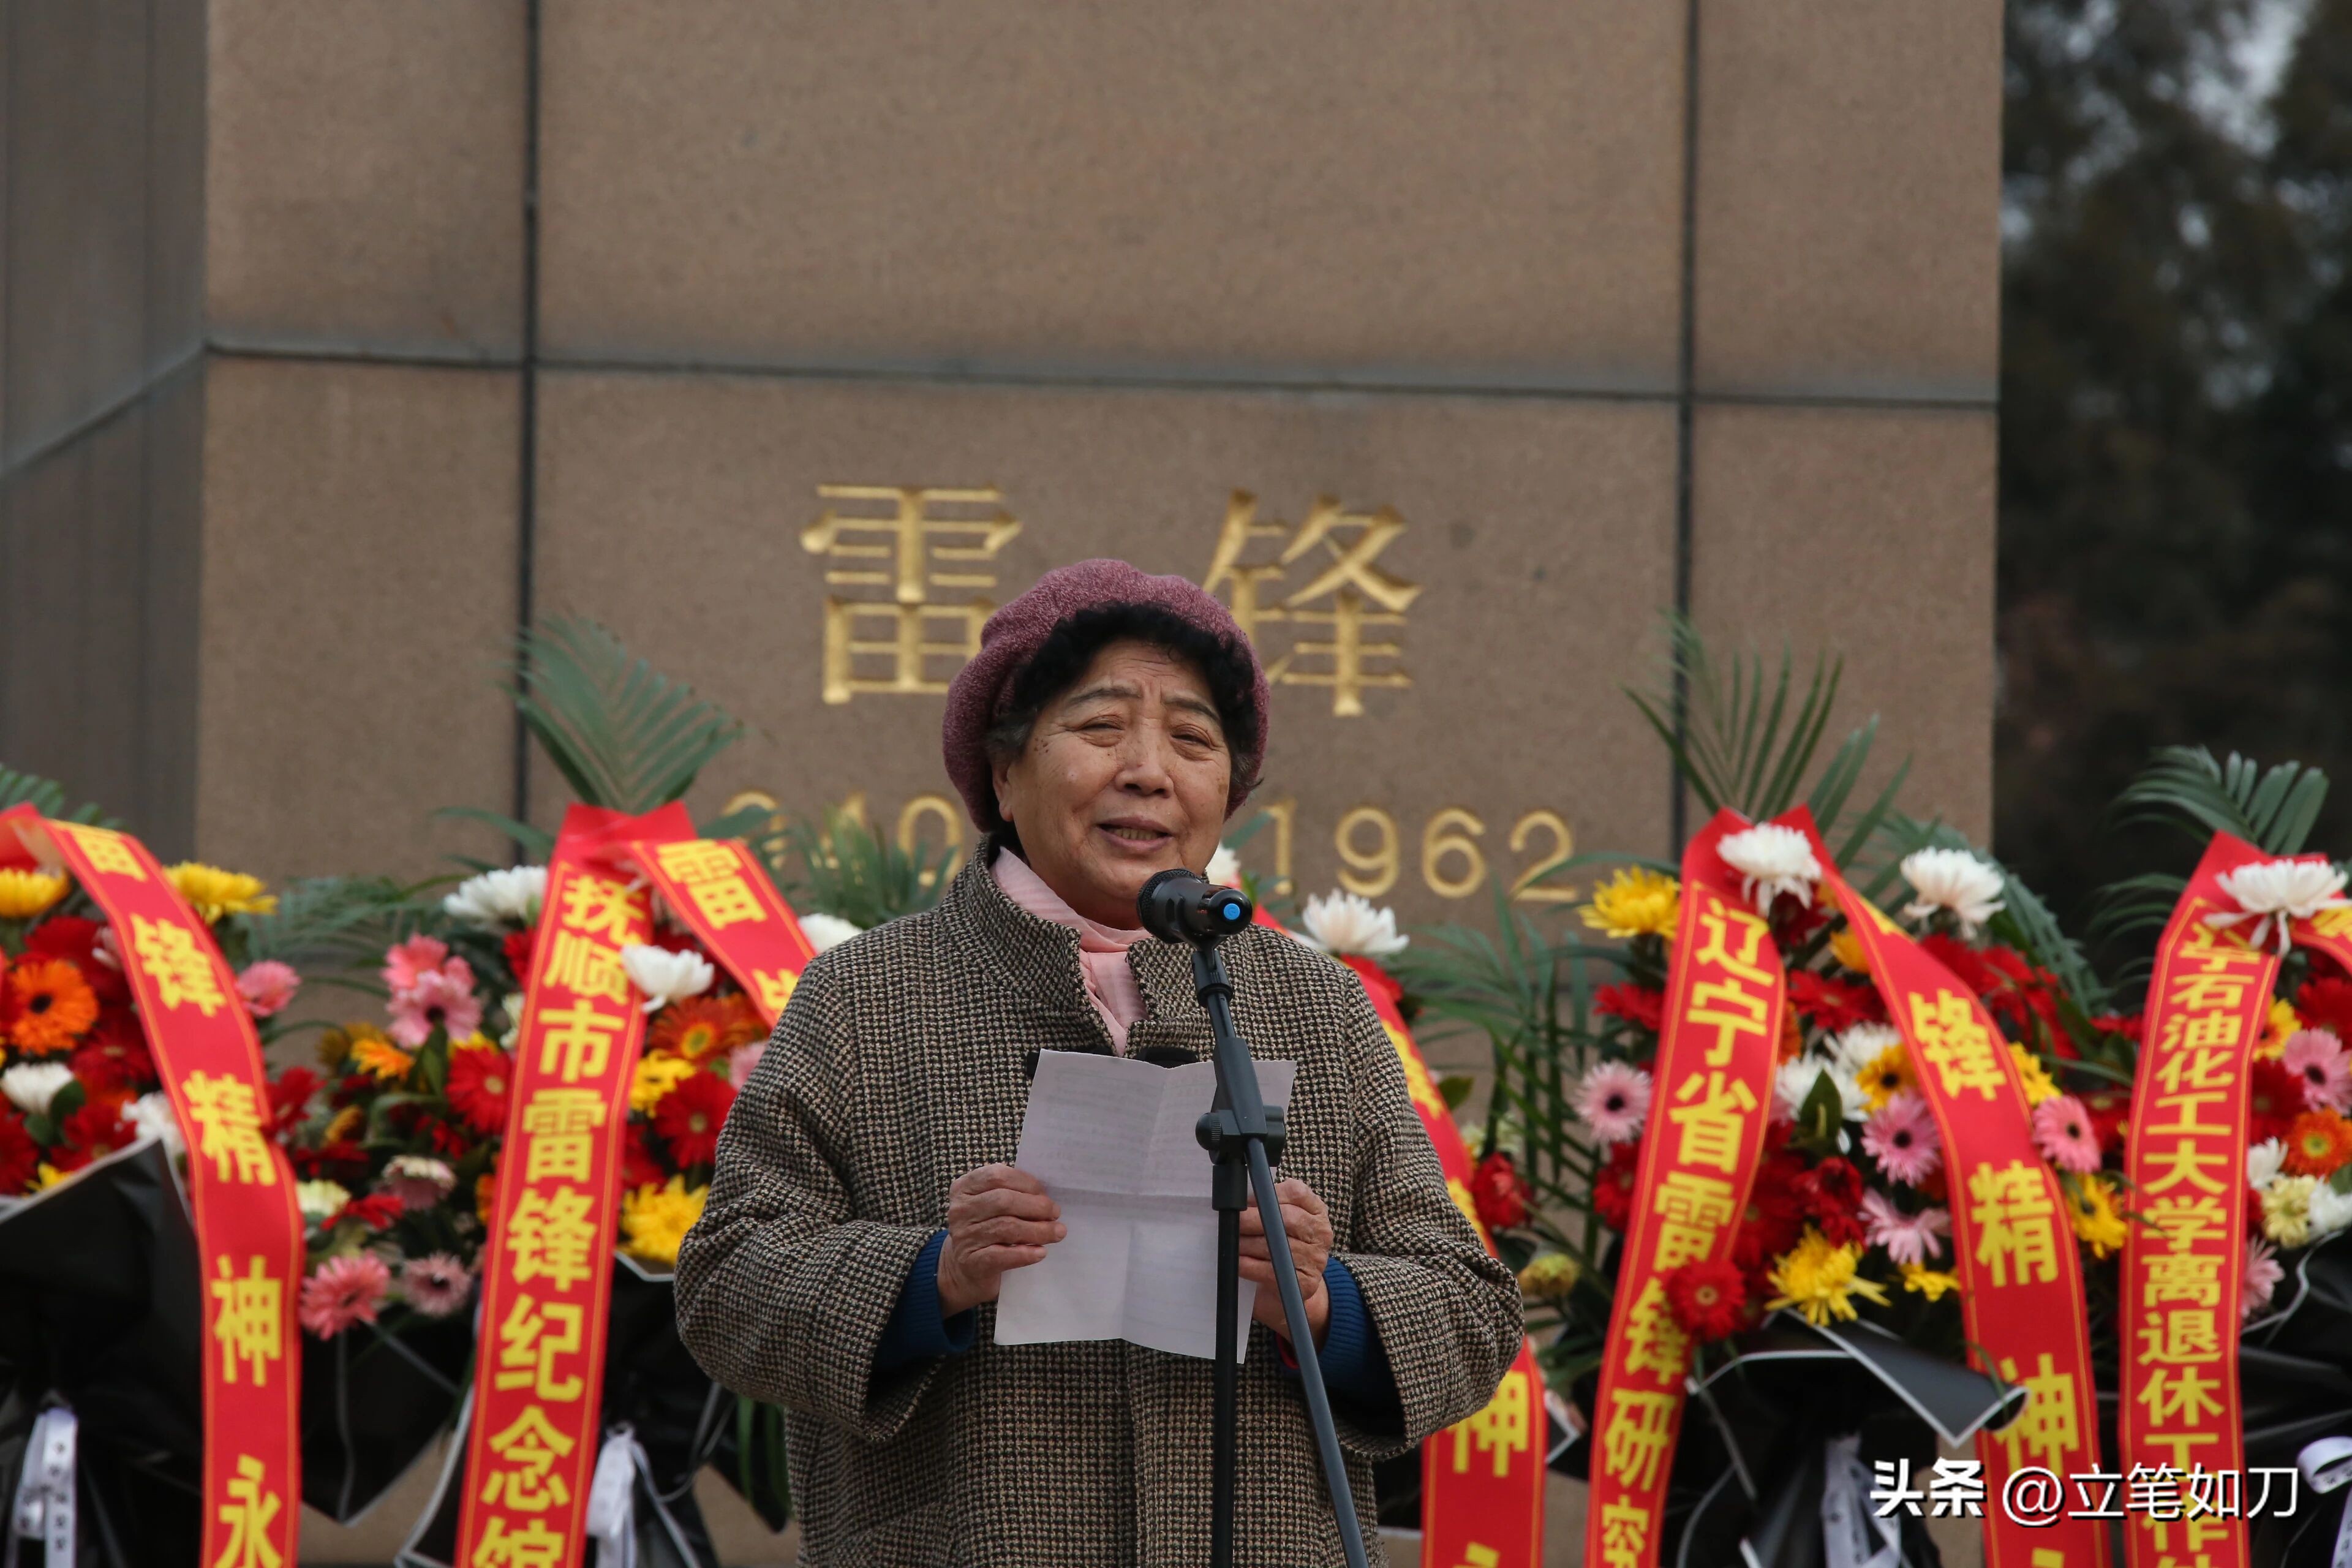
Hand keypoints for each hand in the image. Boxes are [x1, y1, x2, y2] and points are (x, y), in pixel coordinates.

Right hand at [935, 1164, 1063, 1316]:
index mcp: (965, 1187)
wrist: (967, 1266)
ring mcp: (963, 1236)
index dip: (1026, 1183)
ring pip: (1006, 1228)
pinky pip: (1001, 1255)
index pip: (997, 1176)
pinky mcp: (970, 1262)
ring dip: (1038, 1230)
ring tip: (1057, 1233)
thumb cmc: (987, 1228)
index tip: (1046, 1194)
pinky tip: (1041, 1252)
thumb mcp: (992, 1206)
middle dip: (1036, 1206)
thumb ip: (1012, 1194)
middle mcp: (959, 1210)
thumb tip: (1046, 1196)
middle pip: (1003, 1201)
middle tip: (1055, 1213)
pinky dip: (1024, 1254)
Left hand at [1238, 1178, 1333, 1343]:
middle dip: (1254, 1219)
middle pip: (1288, 1219)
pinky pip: (1271, 1271)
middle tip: (1234, 1222)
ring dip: (1248, 1244)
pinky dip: (1249, 1265)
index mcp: (1316, 1211)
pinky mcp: (1306, 1282)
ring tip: (1232, 1242)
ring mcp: (1316, 1258)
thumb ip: (1267, 1207)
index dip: (1269, 1195)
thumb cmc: (1279, 1247)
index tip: (1247, 1201)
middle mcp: (1320, 1232)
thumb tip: (1239, 1202)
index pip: (1297, 1192)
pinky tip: (1238, 1262)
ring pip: (1276, 1246)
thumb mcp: (1280, 1222)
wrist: (1289, 1287)